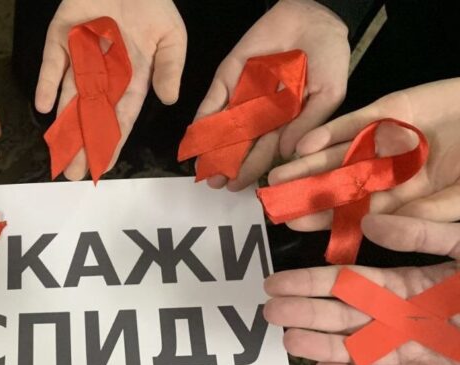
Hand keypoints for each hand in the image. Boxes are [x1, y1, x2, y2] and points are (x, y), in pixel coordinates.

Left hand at [35, 0, 186, 179]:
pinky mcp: (61, 38)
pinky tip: (46, 108)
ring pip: (70, 97)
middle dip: (82, 143)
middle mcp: (102, 73)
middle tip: (72, 172)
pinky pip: (53, 65)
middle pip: (91, 115)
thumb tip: (169, 100)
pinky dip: (48, 84)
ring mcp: (80, 57)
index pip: (120, 117)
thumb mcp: (172, 37)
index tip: (102, 167)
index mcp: (131, 77)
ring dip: (63, 125)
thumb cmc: (153, 3)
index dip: (111, 142)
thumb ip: (170, 68)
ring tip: (57, 154)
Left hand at [199, 0, 348, 190]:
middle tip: (216, 184)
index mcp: (287, 122)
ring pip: (224, 126)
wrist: (313, 18)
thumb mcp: (328, 93)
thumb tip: (290, 153)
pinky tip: (195, 136)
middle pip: (243, 143)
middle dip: (229, 164)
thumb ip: (308, 122)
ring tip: (203, 168)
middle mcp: (262, 113)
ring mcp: (244, 96)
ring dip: (212, 147)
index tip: (242, 186)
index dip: (254, 169)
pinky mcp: (229, 78)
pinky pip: (214, 100)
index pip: (267, 151)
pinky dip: (203, 117)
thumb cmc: (329, 57)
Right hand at [264, 214, 459, 364]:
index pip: (352, 282)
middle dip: (306, 313)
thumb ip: (424, 235)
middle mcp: (409, 322)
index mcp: (415, 287)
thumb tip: (372, 220)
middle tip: (268, 310)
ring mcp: (420, 358)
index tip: (276, 279)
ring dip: (323, 345)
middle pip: (347, 317)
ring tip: (288, 339)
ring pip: (361, 351)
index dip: (313, 281)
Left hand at [269, 78, 459, 230]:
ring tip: (277, 177)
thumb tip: (379, 227)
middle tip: (275, 202)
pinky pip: (354, 124)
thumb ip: (429, 212)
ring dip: (308, 165)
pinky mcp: (387, 111)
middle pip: (341, 185)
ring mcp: (386, 140)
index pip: (360, 211)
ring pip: (340, 154)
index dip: (329, 218)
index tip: (297, 225)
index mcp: (407, 195)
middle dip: (309, 193)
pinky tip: (304, 144)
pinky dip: (330, 132)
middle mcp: (390, 170)